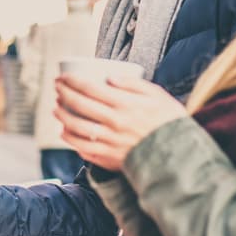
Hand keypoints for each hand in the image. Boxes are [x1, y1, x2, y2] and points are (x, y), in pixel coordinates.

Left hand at [54, 72, 185, 171]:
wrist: (179, 156)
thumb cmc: (169, 122)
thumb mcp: (157, 96)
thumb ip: (133, 84)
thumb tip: (108, 77)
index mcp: (126, 105)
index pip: (90, 88)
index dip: (71, 81)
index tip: (63, 77)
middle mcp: (115, 123)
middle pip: (79, 105)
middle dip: (63, 93)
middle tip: (56, 87)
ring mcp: (110, 142)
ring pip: (76, 127)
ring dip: (62, 116)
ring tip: (56, 108)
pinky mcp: (109, 158)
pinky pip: (82, 148)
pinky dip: (70, 139)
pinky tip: (64, 132)